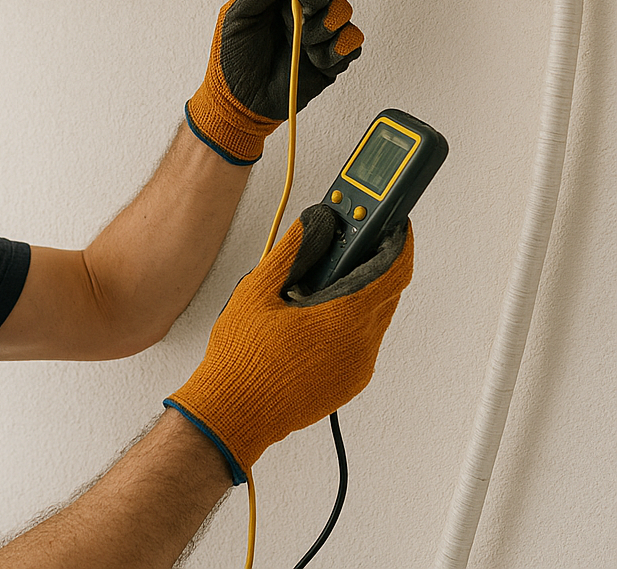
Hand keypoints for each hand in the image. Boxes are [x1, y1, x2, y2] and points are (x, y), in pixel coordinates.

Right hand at [164, 204, 411, 482]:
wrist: (234, 413)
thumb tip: (315, 221)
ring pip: (373, 315)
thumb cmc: (242, 359)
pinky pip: (361, 339)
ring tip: (321, 275)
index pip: (394, 270)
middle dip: (372, 260)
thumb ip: (293, 250)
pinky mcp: (348, 382)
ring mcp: (357, 368)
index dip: (399, 240)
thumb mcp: (257, 290)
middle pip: (386, 291)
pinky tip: (315, 310)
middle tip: (348, 237)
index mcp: (344, 318)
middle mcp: (360, 345)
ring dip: (359, 289)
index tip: (393, 220)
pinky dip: (350, 317)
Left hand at [186, 0, 362, 163]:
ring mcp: (318, 32)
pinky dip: (336, 47)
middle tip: (303, 5)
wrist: (239, 103)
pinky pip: (352, 42)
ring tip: (301, 41)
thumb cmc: (232, 60)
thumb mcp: (238, 16)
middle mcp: (302, 7)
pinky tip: (315, 57)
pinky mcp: (331, 58)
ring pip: (344, 9)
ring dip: (324, 24)